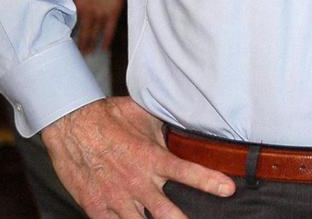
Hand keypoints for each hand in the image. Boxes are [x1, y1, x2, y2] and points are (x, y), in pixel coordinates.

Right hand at [41, 97, 234, 217]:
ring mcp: (116, 197)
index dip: (210, 182)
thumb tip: (186, 124)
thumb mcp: (144, 116)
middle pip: (167, 212)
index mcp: (152, 158)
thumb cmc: (108, 117)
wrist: (70, 126)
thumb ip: (166, 129)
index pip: (189, 172)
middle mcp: (137, 181)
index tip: (228, 190)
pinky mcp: (96, 207)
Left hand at [69, 0, 127, 52]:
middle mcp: (87, 11)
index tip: (65, 41)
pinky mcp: (113, 13)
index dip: (68, 32)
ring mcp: (100, 13)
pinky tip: (103, 48)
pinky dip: (105, 40)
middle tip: (75, 53)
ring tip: (87, 53)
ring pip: (93, 33)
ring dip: (90, 44)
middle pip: (81, 31)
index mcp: (77, 3)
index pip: (70, 22)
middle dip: (79, 43)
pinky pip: (108, 30)